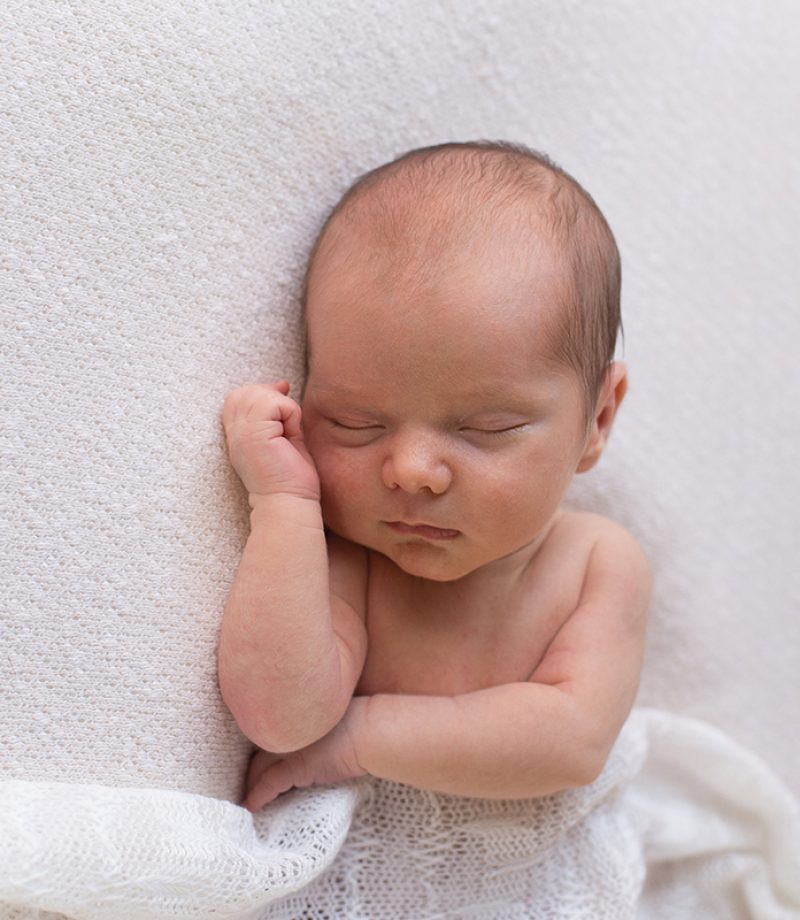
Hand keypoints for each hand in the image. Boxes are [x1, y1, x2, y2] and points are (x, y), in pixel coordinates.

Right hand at [222, 381, 319, 500]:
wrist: (289, 504)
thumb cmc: (291, 479)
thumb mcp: (283, 436)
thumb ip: (278, 412)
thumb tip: (282, 382)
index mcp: (237, 436)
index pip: (238, 396)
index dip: (262, 395)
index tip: (283, 414)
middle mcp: (234, 433)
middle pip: (247, 391)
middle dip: (272, 398)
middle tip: (287, 425)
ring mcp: (242, 433)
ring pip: (261, 394)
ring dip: (283, 408)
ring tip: (288, 433)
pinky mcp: (254, 434)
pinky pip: (275, 403)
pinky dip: (291, 414)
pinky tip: (291, 435)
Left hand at [242, 700, 367, 811]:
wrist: (371, 730)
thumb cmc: (359, 719)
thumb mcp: (330, 714)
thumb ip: (312, 720)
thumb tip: (309, 732)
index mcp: (292, 711)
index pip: (263, 728)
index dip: (256, 743)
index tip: (250, 756)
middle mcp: (285, 726)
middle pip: (255, 749)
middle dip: (247, 765)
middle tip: (241, 780)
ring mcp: (288, 746)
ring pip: (257, 768)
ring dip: (249, 783)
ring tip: (244, 795)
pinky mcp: (295, 768)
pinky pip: (267, 785)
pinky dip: (256, 797)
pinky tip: (250, 806)